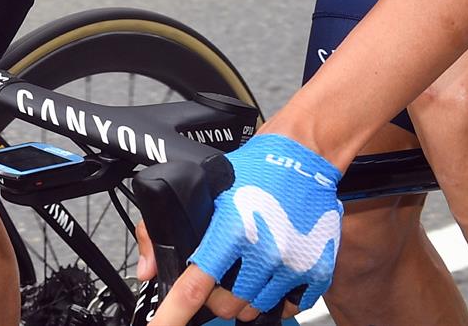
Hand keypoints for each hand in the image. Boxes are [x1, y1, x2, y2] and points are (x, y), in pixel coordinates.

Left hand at [150, 133, 343, 324]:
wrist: (304, 156)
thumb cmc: (253, 169)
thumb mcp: (202, 190)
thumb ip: (164, 229)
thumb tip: (149, 270)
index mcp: (232, 231)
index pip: (195, 286)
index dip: (175, 313)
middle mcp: (265, 251)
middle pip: (227, 305)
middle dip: (215, 297)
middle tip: (216, 278)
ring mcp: (294, 264)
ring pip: (256, 308)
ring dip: (244, 299)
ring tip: (242, 274)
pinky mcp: (318, 270)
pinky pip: (291, 305)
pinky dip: (276, 298)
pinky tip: (269, 277)